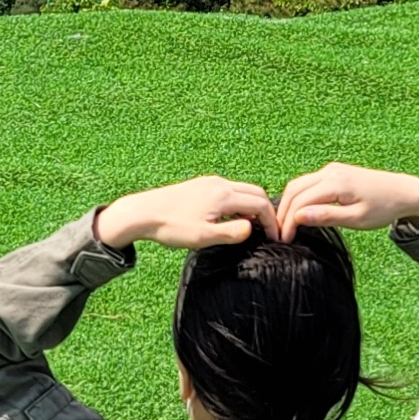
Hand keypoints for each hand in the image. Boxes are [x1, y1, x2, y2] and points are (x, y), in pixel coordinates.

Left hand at [94, 176, 277, 252]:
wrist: (143, 212)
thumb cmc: (172, 227)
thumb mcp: (203, 237)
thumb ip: (231, 233)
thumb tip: (251, 229)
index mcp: (223, 195)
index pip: (260, 204)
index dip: (272, 221)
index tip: (275, 237)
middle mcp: (220, 184)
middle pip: (255, 192)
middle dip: (266, 211)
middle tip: (269, 231)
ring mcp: (210, 182)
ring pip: (242, 190)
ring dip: (252, 206)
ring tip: (252, 227)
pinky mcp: (201, 185)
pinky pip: (229, 190)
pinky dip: (239, 202)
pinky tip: (231, 218)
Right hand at [276, 162, 418, 237]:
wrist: (404, 192)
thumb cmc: (383, 208)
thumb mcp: (356, 219)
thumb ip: (327, 217)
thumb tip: (298, 217)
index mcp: (335, 183)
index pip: (300, 201)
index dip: (288, 221)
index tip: (284, 240)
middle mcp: (330, 172)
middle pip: (294, 189)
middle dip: (283, 212)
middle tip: (280, 235)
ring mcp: (332, 170)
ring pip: (299, 184)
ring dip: (289, 204)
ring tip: (286, 226)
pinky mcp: (334, 172)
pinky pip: (309, 182)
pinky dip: (299, 197)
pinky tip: (299, 212)